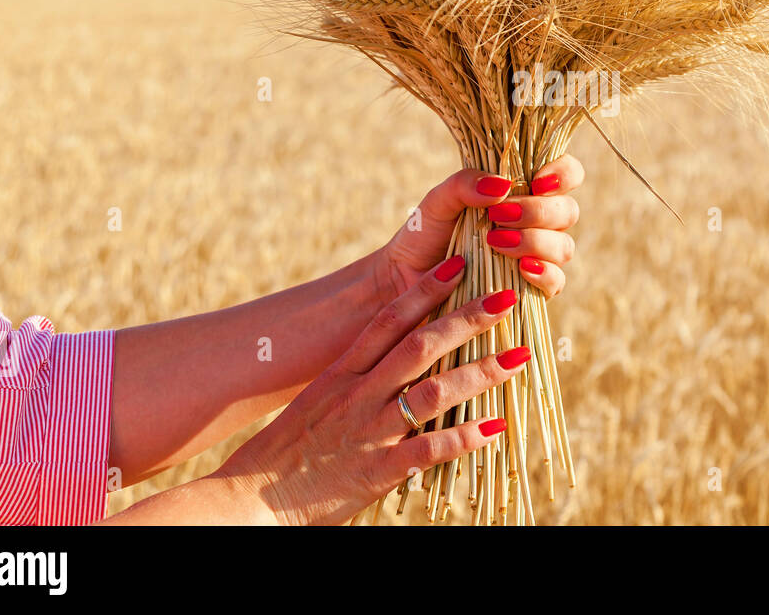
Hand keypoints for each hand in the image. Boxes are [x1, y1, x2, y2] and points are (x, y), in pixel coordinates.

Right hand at [212, 255, 525, 525]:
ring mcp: (369, 432)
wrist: (250, 503)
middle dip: (466, 319)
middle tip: (505, 297)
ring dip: (481, 372)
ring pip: (434, 392)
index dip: (425, 291)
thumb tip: (389, 365)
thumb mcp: (314, 406)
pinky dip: (466, 437)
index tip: (458, 265)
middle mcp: (357, 395)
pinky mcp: (378, 471)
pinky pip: (430, 449)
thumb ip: (352, 385)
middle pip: (420, 346)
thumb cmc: (282, 457)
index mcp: (340, 375)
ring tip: (518, 357)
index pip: (388, 321)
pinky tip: (497, 427)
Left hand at [375, 154, 584, 300]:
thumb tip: (502, 185)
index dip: (563, 173)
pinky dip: (544, 273)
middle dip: (538, 211)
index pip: (567, 174)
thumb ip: (465, 184)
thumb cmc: (426, 233)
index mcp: (524, 192)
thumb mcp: (439, 201)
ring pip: (564, 246)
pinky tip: (522, 268)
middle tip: (499, 215)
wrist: (407, 277)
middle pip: (568, 211)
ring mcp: (538, 257)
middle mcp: (538, 223)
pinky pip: (556, 282)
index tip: (536, 181)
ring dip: (535, 241)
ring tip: (496, 242)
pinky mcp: (532, 290)